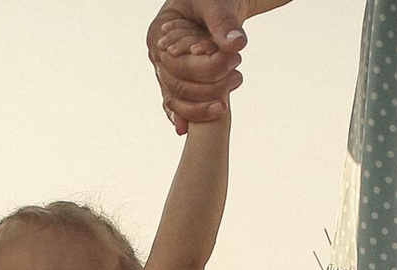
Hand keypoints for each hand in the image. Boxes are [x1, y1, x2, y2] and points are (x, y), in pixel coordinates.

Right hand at [148, 1, 248, 133]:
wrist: (213, 4)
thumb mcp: (215, 4)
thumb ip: (223, 23)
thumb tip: (237, 44)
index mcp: (159, 34)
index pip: (177, 63)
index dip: (204, 68)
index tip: (232, 63)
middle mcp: (158, 55)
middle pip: (176, 84)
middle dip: (206, 88)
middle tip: (238, 78)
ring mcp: (164, 70)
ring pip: (175, 98)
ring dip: (199, 106)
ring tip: (225, 106)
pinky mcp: (176, 79)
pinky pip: (174, 102)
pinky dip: (182, 115)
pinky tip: (185, 130)